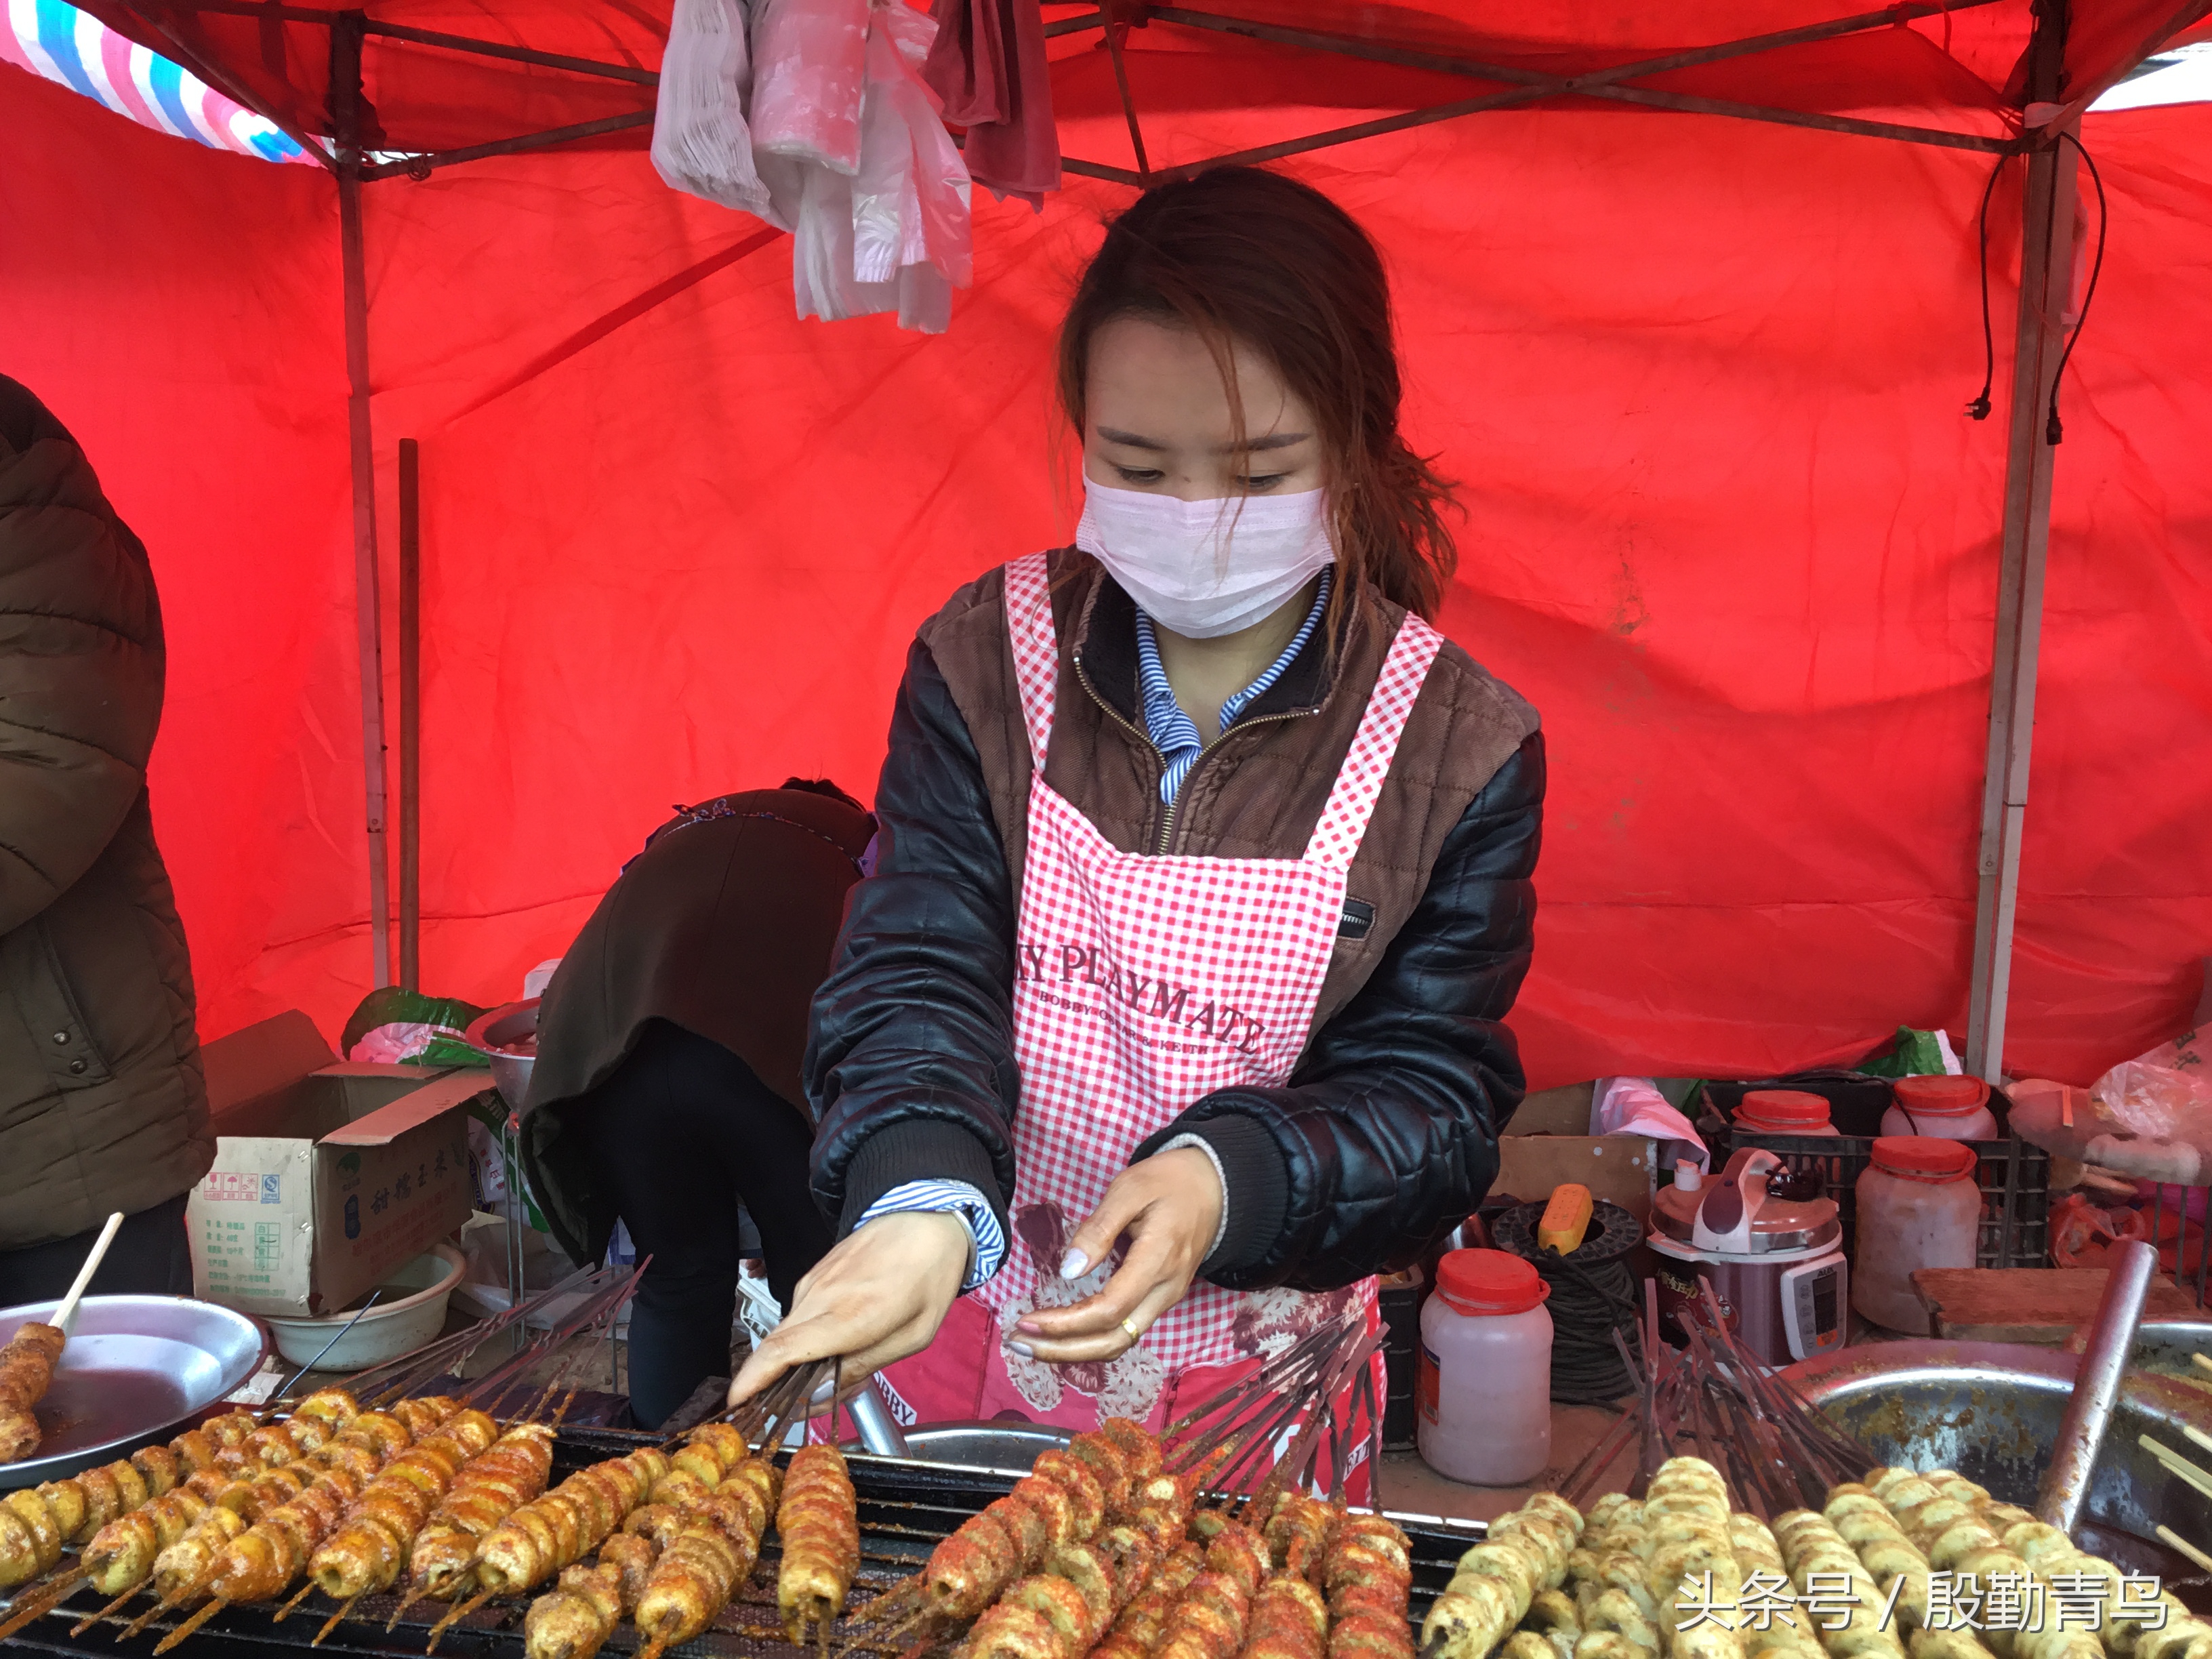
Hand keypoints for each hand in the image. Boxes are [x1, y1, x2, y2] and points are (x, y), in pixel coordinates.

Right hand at [727, 1211, 969, 1408]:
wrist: (928, 1220)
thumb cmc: (930, 1278)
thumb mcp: (912, 1337)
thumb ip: (862, 1366)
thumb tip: (819, 1392)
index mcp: (849, 1315)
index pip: (782, 1351)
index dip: (753, 1381)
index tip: (737, 1403)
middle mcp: (821, 1296)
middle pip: (774, 1345)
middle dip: (765, 1381)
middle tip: (779, 1407)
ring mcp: (814, 1281)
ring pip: (785, 1330)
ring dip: (789, 1359)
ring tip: (820, 1375)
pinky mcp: (814, 1272)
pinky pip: (798, 1313)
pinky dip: (803, 1335)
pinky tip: (831, 1342)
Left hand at [1012, 1147, 1222, 1363]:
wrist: (1215, 1187)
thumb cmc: (1170, 1181)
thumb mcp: (1130, 1189)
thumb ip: (1099, 1228)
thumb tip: (1069, 1270)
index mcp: (1158, 1261)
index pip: (1110, 1310)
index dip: (1066, 1324)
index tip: (1027, 1320)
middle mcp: (1165, 1291)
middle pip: (1113, 1341)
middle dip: (1062, 1350)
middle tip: (1017, 1342)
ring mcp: (1166, 1299)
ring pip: (1120, 1343)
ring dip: (1075, 1352)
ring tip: (1033, 1344)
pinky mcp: (1159, 1299)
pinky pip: (1125, 1332)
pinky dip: (1091, 1341)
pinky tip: (1063, 1336)